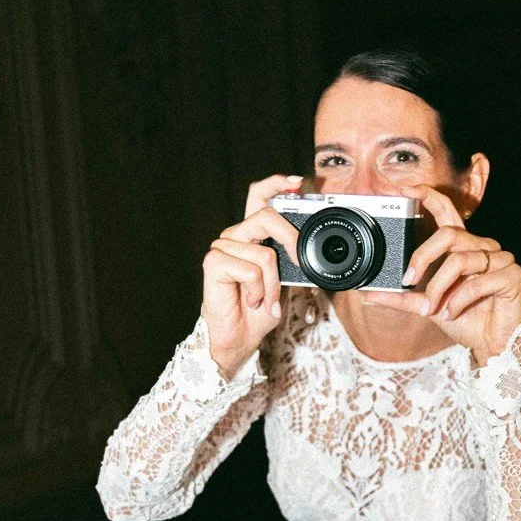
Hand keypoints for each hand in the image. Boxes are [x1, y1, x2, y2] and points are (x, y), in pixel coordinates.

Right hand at [200, 174, 300, 374]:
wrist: (240, 338)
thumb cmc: (259, 311)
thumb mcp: (284, 281)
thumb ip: (291, 258)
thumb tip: (306, 245)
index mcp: (251, 235)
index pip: (258, 197)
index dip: (276, 184)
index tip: (297, 182)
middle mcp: (235, 237)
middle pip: (266, 216)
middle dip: (290, 240)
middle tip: (298, 262)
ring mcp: (222, 248)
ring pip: (265, 254)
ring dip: (272, 285)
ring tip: (264, 301)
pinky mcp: (214, 263)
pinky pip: (252, 269)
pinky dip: (259, 291)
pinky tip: (251, 301)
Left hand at [359, 183, 520, 364]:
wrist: (490, 345)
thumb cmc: (464, 320)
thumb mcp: (426, 307)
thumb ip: (401, 298)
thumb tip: (368, 295)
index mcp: (463, 247)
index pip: (447, 212)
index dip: (428, 196)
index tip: (405, 190)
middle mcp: (483, 247)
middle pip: (448, 234)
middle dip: (423, 258)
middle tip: (409, 280)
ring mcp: (501, 259)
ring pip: (460, 260)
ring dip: (440, 289)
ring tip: (435, 309)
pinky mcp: (513, 276)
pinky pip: (479, 281)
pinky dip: (460, 300)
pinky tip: (452, 313)